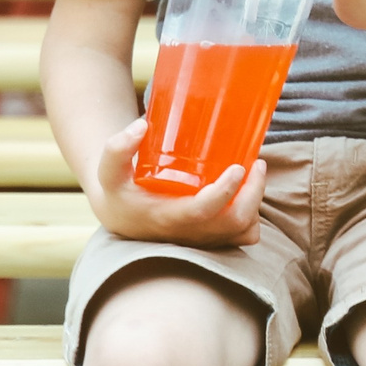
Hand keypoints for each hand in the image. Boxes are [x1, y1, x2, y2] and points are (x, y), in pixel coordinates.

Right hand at [89, 116, 266, 246]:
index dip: (225, 192)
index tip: (238, 167)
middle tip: (256, 163)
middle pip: (234, 222)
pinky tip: (249, 193)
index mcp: (167, 217)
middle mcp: (190, 233)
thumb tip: (142, 126)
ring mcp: (204, 239)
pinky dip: (254, 216)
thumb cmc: (121, 190)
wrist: (123, 217)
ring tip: (256, 171)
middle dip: (253, 193)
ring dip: (256, 201)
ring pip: (244, 230)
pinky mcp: (213, 239)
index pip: (202, 211)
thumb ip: (117, 148)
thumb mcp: (109, 171)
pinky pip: (244, 236)